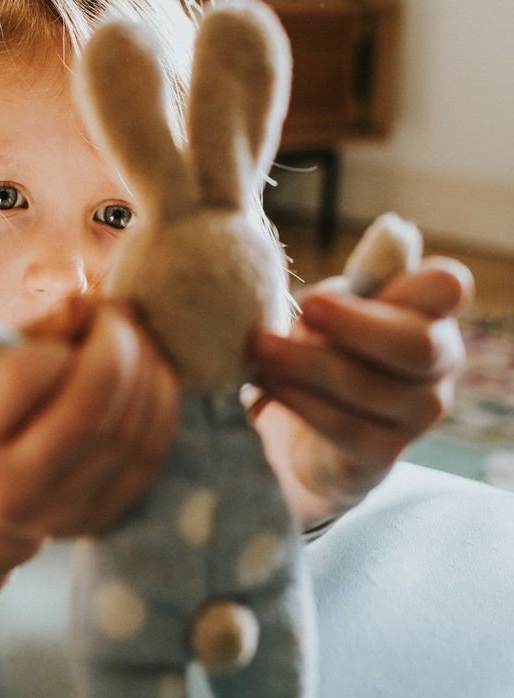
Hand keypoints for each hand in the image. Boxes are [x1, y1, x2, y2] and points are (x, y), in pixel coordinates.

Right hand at [0, 297, 180, 540]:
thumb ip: (34, 332)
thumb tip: (89, 305)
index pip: (21, 379)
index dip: (59, 340)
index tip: (72, 317)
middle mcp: (9, 491)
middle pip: (87, 415)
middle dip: (117, 350)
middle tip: (120, 316)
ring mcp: (60, 514)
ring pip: (127, 434)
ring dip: (146, 372)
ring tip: (138, 339)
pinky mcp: (101, 520)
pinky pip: (149, 456)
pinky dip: (160, 405)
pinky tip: (152, 375)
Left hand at [250, 257, 472, 521]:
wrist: (303, 440)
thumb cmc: (322, 355)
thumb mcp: (331, 313)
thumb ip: (352, 285)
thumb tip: (391, 232)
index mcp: (430, 316)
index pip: (448, 288)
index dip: (405, 281)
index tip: (338, 284)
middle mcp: (438, 366)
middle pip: (417, 343)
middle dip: (353, 324)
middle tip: (302, 310)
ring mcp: (417, 415)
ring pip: (368, 386)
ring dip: (304, 364)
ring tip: (259, 350)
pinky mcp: (382, 455)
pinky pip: (345, 426)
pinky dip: (300, 401)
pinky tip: (266, 387)